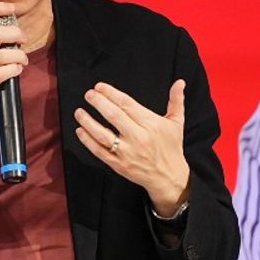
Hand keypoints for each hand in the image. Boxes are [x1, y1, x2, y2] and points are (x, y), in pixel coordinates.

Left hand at [74, 80, 189, 216]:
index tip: (99, 87)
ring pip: (103, 134)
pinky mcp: (119, 165)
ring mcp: (127, 152)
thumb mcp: (176, 123)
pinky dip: (88, 141)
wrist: (169, 177)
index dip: (111, 94)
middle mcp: (138, 137)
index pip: (127, 104)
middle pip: (114, 116)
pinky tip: (80, 131)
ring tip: (79, 112)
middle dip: (98, 103)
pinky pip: (99, 151)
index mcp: (151, 124)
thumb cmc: (171, 147)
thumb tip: (179, 82)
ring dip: (88, 122)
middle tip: (88, 94)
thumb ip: (176, 101)